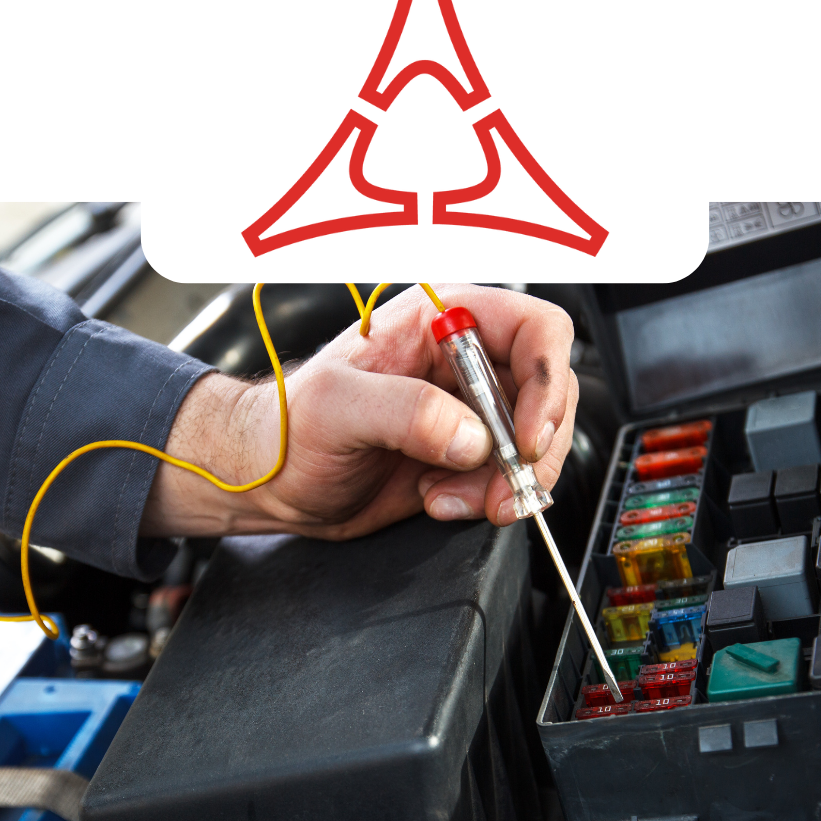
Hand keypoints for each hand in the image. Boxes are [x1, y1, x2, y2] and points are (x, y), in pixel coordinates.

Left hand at [140, 284, 578, 539]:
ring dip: (506, 482)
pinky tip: (437, 499)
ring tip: (447, 497)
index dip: (545, 381)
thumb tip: (471, 438)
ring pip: (534, 442)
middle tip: (500, 488)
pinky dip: (487, 500)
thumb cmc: (288, 426)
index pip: (533, 329)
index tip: (525, 436)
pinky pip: (508, 476)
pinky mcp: (464, 455)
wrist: (273, 479)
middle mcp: (463, 361)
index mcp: (440, 321)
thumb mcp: (335, 407)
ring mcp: (468, 410)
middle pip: (547, 392)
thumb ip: (404, 410)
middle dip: (530, 449)